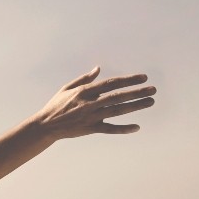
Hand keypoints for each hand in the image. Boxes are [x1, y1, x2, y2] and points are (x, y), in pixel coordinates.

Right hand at [27, 67, 155, 138]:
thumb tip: (99, 69)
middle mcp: (90, 103)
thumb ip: (84, 78)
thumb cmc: (55, 105)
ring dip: (135, 106)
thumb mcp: (67, 88)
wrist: (45, 126)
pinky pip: (110, 129)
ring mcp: (91, 117)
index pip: (111, 83)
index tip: (143, 77)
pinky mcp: (91, 129)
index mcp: (85, 91)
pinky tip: (136, 127)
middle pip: (118, 96)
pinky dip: (123, 129)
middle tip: (153, 89)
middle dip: (137, 92)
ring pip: (117, 111)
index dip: (128, 80)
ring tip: (151, 102)